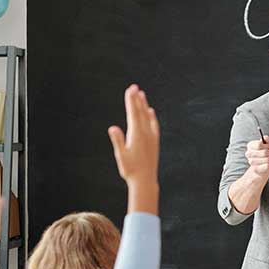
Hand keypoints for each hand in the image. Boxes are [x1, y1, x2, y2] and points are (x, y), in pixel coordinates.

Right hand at [107, 85, 160, 213]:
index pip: (133, 113)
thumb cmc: (130, 170)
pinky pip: (154, 125)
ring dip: (144, 105)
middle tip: (134, 86)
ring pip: (148, 117)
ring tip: (142, 94)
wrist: (146, 181)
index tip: (130, 89)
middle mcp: (146, 133)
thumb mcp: (121, 156)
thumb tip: (113, 128)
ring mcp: (152, 137)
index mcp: (137, 134)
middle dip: (137, 99)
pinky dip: (151, 116)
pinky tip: (150, 112)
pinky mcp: (155, 142)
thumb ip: (118, 141)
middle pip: (141, 112)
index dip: (131, 101)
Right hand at [245, 136, 268, 179]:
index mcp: (250, 145)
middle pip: (265, 152)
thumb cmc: (265, 155)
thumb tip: (266, 137)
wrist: (262, 168)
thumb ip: (266, 141)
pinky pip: (267, 165)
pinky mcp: (255, 169)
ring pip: (267, 159)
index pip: (259, 145)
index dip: (267, 146)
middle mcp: (248, 153)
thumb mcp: (267, 146)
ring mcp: (251, 161)